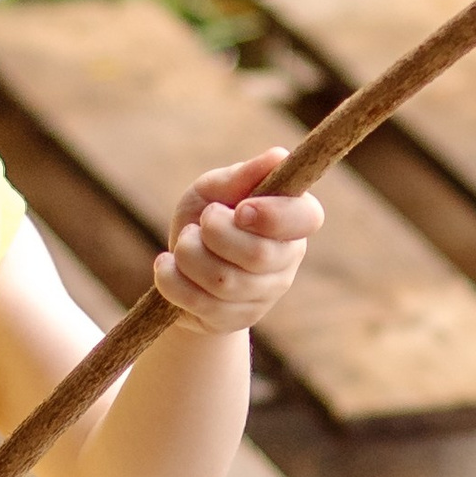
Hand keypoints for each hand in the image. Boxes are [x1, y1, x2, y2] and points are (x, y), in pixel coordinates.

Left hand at [154, 150, 324, 334]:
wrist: (180, 266)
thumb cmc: (204, 218)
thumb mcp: (215, 189)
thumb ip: (242, 176)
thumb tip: (278, 156)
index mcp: (292, 220)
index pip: (306, 218)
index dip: (273, 214)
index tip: (239, 208)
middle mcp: (287, 260)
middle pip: (258, 254)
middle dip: (215, 233)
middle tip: (202, 221)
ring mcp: (264, 296)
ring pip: (224, 281)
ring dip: (188, 253)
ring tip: (183, 243)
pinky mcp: (236, 320)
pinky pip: (199, 303)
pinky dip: (171, 278)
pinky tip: (168, 266)